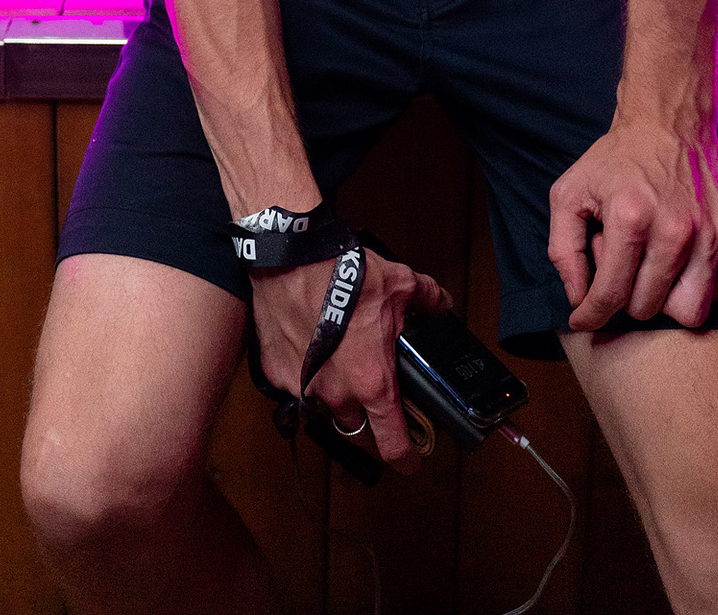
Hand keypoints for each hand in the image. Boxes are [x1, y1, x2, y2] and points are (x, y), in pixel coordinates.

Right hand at [250, 248, 451, 468]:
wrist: (292, 258)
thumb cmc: (343, 273)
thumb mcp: (400, 283)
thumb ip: (427, 299)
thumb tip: (441, 305)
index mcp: (373, 381)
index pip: (393, 444)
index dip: (407, 458)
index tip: (411, 460)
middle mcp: (338, 393)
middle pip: (357, 430)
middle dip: (369, 422)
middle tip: (375, 403)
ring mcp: (302, 386)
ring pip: (325, 408)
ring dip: (336, 396)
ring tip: (341, 366)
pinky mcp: (276, 372)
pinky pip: (295, 385)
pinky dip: (305, 374)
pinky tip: (311, 348)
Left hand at [548, 112, 717, 330]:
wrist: (668, 124)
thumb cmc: (615, 162)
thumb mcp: (569, 193)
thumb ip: (564, 250)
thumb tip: (578, 298)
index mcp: (630, 217)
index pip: (611, 294)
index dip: (591, 315)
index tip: (582, 320)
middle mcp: (675, 229)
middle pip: (648, 308)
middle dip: (626, 293)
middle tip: (621, 258)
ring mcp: (711, 234)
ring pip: (689, 311)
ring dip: (664, 299)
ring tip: (650, 264)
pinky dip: (695, 287)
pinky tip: (677, 260)